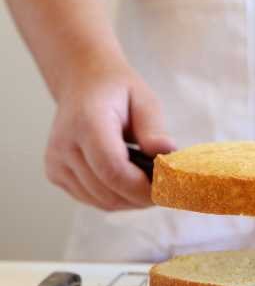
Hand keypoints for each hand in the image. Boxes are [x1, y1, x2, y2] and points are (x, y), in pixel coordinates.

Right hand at [45, 63, 174, 209]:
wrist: (82, 84)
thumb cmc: (117, 91)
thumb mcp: (144, 100)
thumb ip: (153, 129)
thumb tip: (167, 152)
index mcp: (86, 123)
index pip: (113, 170)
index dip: (143, 188)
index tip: (168, 188)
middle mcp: (65, 146)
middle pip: (109, 192)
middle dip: (142, 197)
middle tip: (166, 188)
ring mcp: (57, 163)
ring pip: (102, 202)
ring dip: (131, 201)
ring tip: (149, 183)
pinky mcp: (56, 174)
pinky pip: (93, 200)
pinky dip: (116, 198)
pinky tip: (129, 182)